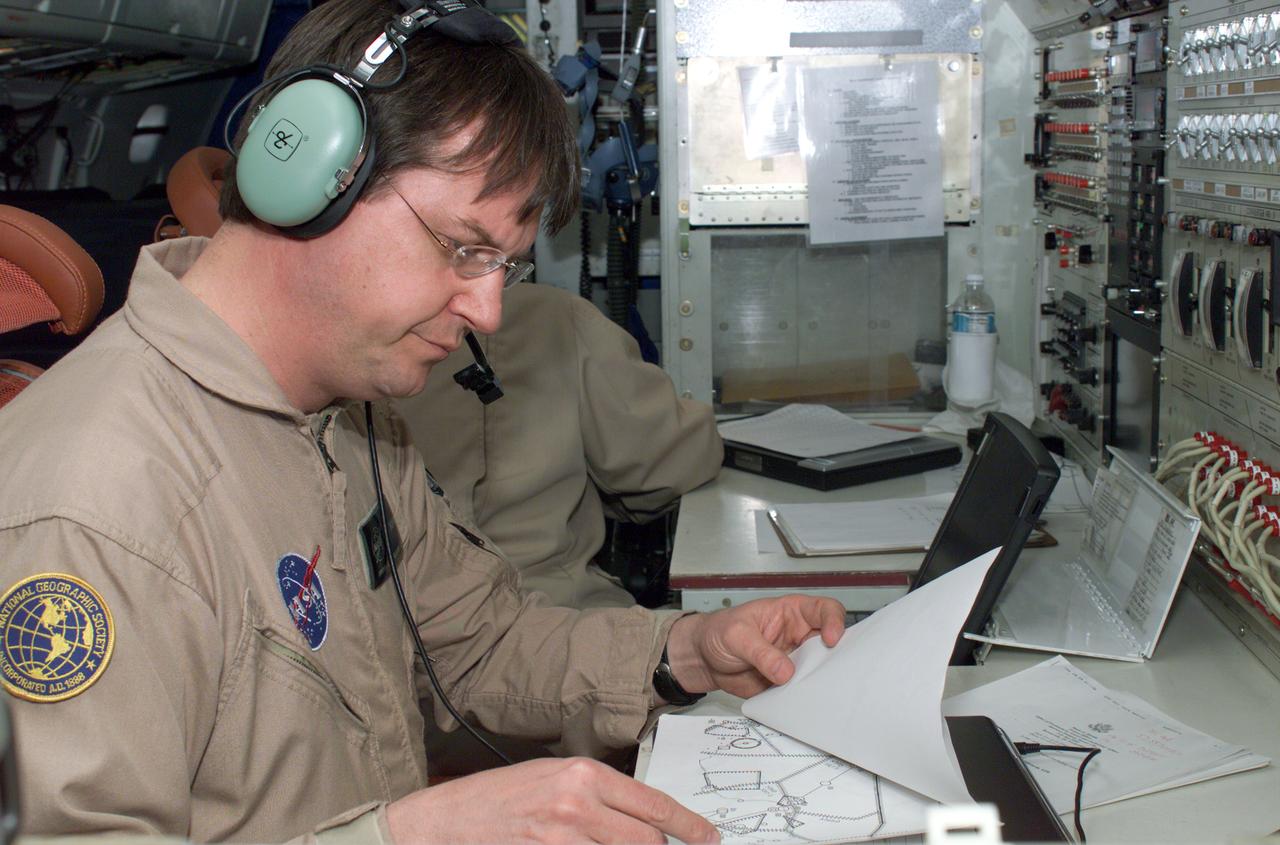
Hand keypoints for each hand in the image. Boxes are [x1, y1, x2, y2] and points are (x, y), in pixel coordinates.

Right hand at [386, 757, 719, 844]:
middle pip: (647, 840)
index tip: (708, 837)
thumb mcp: (556, 777)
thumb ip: (601, 794)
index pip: (654, 805)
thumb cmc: (501, 795)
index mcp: (585, 774)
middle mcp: (577, 804)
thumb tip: (644, 816)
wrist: (449, 820)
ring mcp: (562, 838)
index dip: (689, 826)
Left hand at [664, 596, 844, 698]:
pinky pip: (804, 691)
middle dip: (836, 656)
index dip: (834, 621)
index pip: (824, 610)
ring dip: (822, 680)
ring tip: (817, 690)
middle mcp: (799, 636)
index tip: (831, 638)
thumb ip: (760, 652)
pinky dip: (806, 698)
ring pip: (821, 670)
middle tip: (831, 671)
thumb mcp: (736, 635)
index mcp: (791, 612)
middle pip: (831, 643)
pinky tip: (802, 703)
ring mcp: (795, 661)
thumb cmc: (718, 632)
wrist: (703, 659)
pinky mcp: (788, 683)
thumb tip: (785, 671)